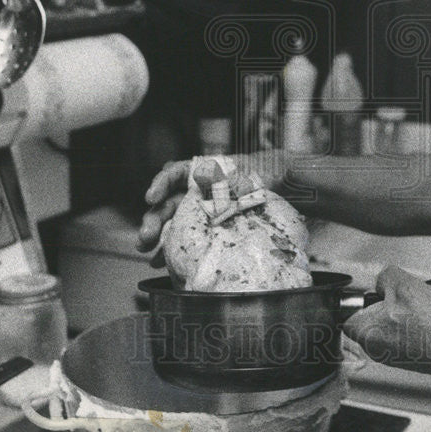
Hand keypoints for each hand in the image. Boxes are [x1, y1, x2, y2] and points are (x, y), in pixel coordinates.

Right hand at [136, 150, 289, 262]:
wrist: (286, 188)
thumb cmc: (268, 173)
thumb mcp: (248, 170)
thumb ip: (227, 172)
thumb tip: (206, 175)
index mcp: (203, 171)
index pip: (175, 174)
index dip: (160, 184)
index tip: (151, 197)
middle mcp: (198, 190)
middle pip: (169, 202)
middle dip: (153, 219)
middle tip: (144, 238)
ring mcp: (201, 209)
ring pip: (173, 221)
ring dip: (157, 236)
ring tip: (148, 252)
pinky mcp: (206, 227)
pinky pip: (185, 236)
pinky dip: (172, 247)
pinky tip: (161, 261)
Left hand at [342, 266, 430, 380]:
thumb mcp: (403, 282)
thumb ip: (384, 276)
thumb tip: (382, 281)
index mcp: (363, 331)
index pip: (349, 310)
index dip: (366, 296)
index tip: (381, 293)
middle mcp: (373, 348)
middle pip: (372, 315)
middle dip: (389, 303)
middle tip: (407, 300)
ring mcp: (391, 356)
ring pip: (390, 324)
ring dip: (404, 313)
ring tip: (421, 312)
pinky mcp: (408, 358)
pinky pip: (405, 335)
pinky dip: (415, 326)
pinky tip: (428, 323)